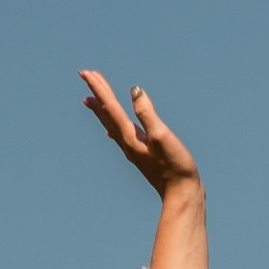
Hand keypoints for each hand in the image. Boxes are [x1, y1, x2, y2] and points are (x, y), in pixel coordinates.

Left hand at [79, 77, 199, 196]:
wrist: (183, 196)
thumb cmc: (175, 167)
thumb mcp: (162, 136)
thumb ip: (147, 113)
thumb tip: (135, 91)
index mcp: (130, 137)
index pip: (110, 107)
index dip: (99, 88)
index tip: (86, 73)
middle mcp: (128, 144)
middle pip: (108, 114)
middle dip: (97, 94)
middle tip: (86, 76)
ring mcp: (134, 151)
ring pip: (112, 124)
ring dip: (102, 109)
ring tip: (91, 99)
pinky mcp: (143, 156)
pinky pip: (122, 136)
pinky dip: (113, 127)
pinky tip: (111, 130)